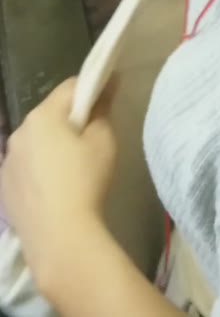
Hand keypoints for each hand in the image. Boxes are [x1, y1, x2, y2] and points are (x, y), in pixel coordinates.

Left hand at [1, 79, 116, 284]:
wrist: (60, 237)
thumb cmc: (86, 181)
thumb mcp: (104, 141)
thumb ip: (103, 109)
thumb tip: (107, 84)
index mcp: (42, 116)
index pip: (70, 88)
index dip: (91, 89)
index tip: (107, 97)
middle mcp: (18, 132)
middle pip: (49, 114)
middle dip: (69, 120)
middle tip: (91, 138)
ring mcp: (7, 161)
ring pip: (35, 142)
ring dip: (51, 145)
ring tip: (71, 169)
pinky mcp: (3, 188)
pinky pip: (25, 167)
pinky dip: (38, 170)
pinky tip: (54, 189)